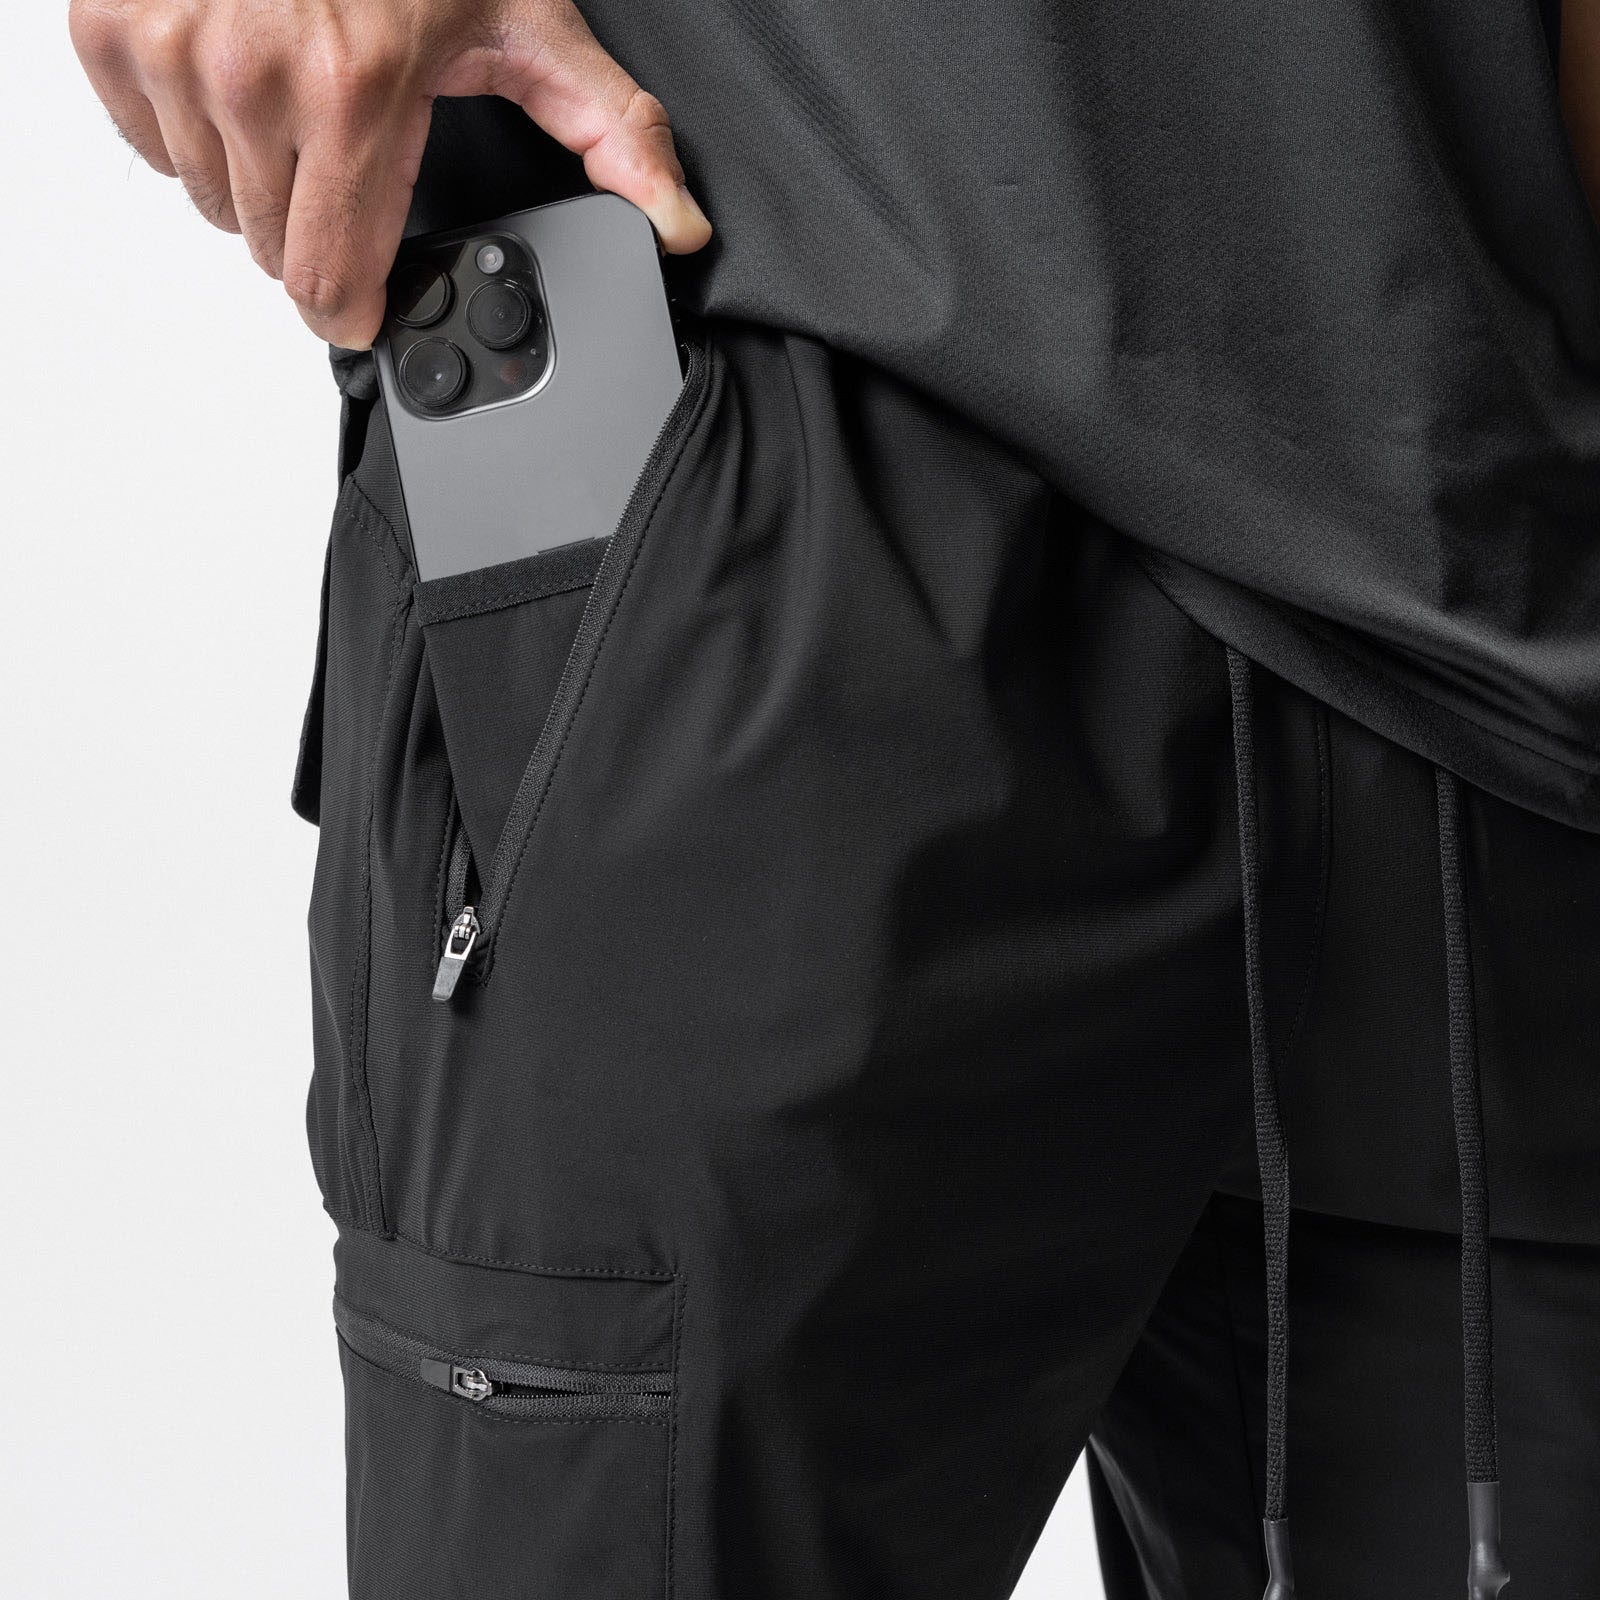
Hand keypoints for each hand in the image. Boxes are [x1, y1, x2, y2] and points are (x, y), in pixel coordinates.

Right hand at [69, 0, 712, 348]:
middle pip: (277, 254)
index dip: (359, 310)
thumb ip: (612, 135)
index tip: (371, 305)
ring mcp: (174, 48)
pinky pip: (152, 147)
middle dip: (321, 231)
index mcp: (355, 93)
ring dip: (258, 183)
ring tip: (302, 106)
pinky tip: (242, 81)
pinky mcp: (115, 27)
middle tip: (353, 158)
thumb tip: (676, 224)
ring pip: (214, 205)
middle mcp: (250, 74)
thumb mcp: (531, 25)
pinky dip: (194, 130)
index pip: (332, 284)